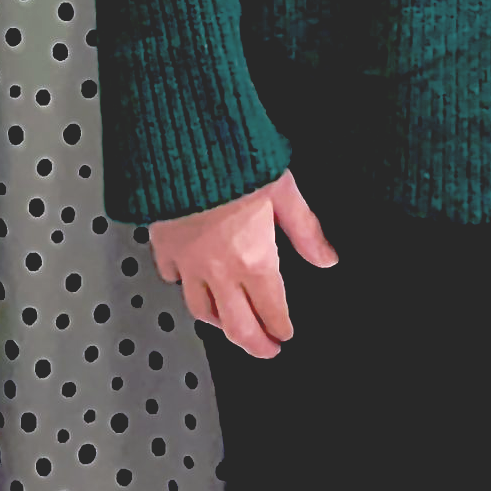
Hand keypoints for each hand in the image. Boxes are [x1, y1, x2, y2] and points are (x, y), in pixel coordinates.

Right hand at [148, 170, 337, 358]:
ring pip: (200, 310)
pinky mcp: (163, 244)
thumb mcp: (283, 190)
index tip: (286, 333)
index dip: (281, 328)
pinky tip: (190, 280)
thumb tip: (327, 257)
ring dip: (218, 324)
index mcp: (253, 260)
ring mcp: (188, 261)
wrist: (183, 140)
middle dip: (254, 344)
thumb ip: (306, 230)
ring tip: (228, 325)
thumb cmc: (233, 156)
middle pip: (237, 327)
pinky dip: (183, 285)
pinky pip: (172, 278)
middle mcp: (219, 270)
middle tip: (265, 350)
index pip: (272, 311)